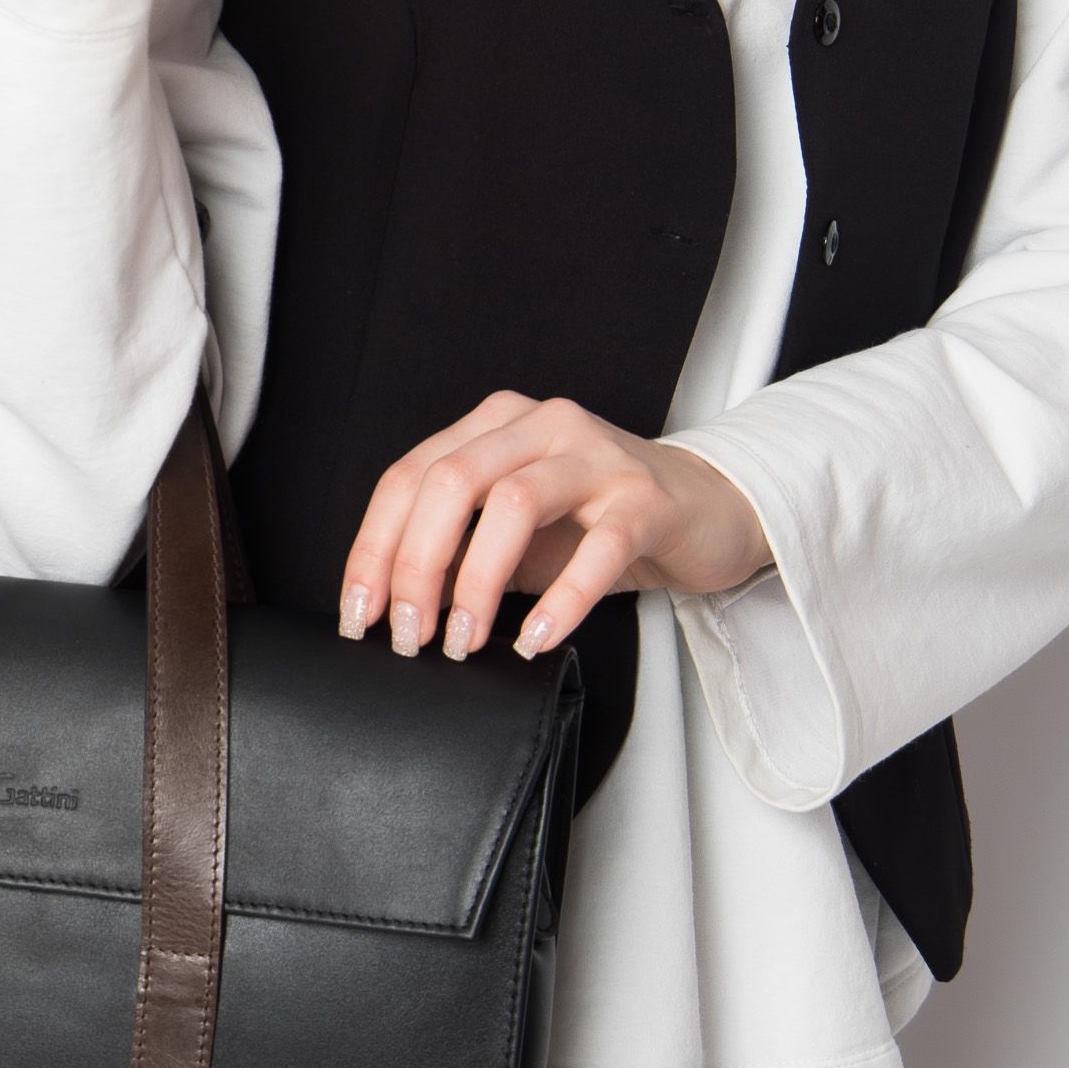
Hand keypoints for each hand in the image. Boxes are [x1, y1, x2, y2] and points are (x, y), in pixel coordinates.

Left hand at [337, 391, 770, 660]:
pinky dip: (562, 597)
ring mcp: (595, 456)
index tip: (359, 616)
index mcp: (493, 425)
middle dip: (415, 566)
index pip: (408, 476)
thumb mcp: (515, 535)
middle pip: (449, 482)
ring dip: (475, 582)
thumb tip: (394, 605)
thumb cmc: (600, 522)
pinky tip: (538, 637)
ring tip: (465, 642)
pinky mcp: (646, 499)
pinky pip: (598, 546)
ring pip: (512, 502)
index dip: (373, 548)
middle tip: (410, 637)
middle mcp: (540, 425)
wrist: (709, 510)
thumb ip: (458, 552)